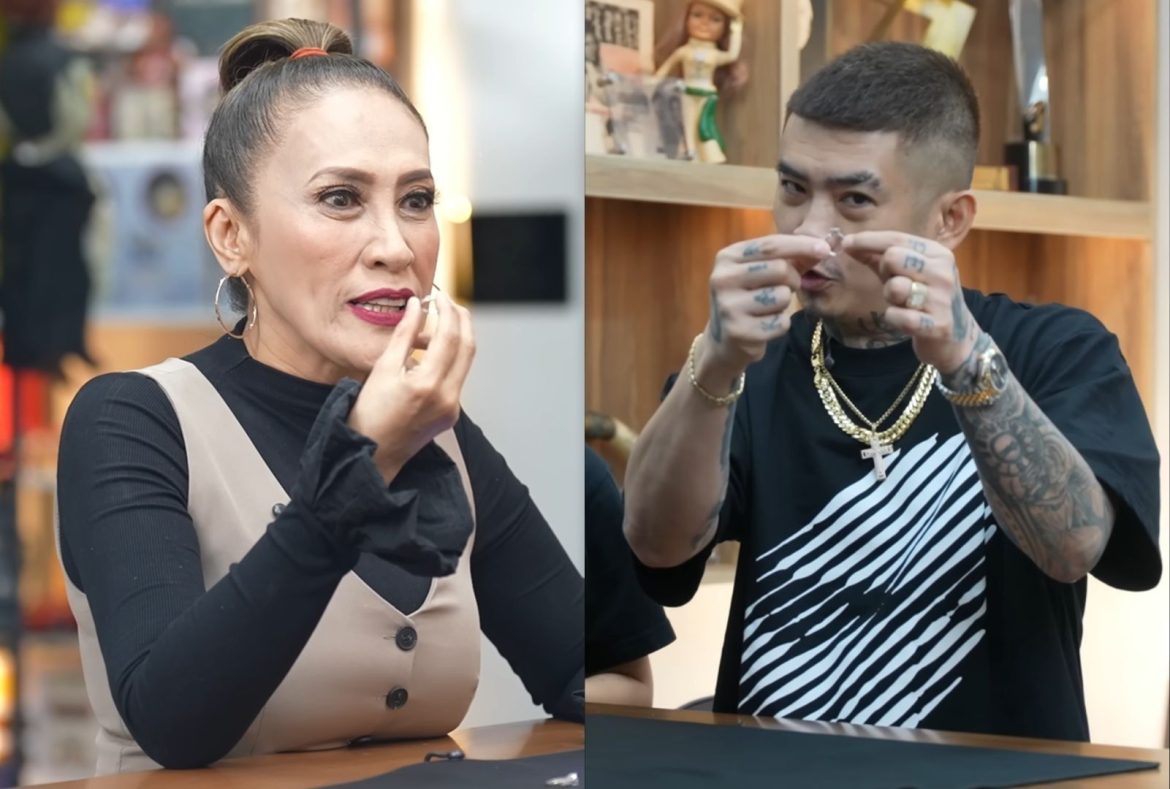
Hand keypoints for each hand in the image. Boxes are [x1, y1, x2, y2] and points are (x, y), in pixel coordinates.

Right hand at [347, 292, 475, 482]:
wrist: (371, 456)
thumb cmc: (368, 414)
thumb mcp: (381, 369)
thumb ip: (403, 335)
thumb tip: (417, 306)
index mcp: (429, 385)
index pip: (450, 336)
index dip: (447, 311)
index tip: (438, 296)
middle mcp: (448, 398)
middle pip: (468, 347)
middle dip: (461, 320)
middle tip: (448, 303)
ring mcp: (453, 408)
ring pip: (464, 363)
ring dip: (454, 340)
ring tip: (431, 328)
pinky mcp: (451, 414)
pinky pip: (456, 378)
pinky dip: (448, 360)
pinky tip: (428, 353)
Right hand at [701, 234, 829, 377]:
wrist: (724, 340)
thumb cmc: (749, 298)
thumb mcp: (762, 272)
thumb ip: (790, 259)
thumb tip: (822, 248)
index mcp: (727, 257)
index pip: (770, 245)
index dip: (801, 245)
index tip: (825, 249)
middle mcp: (723, 278)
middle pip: (780, 269)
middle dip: (793, 279)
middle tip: (786, 288)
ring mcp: (729, 306)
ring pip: (782, 296)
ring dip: (784, 304)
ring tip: (768, 309)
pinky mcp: (739, 331)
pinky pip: (780, 322)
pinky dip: (780, 324)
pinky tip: (764, 326)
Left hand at [842, 231, 978, 373]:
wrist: (956, 336)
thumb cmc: (924, 298)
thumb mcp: (906, 273)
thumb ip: (879, 258)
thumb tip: (848, 243)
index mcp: (937, 254)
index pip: (897, 239)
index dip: (868, 240)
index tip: (846, 243)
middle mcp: (942, 272)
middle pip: (894, 257)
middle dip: (884, 269)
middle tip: (892, 281)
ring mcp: (941, 299)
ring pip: (895, 287)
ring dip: (890, 297)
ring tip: (902, 302)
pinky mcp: (937, 325)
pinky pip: (898, 316)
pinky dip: (893, 317)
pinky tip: (903, 319)